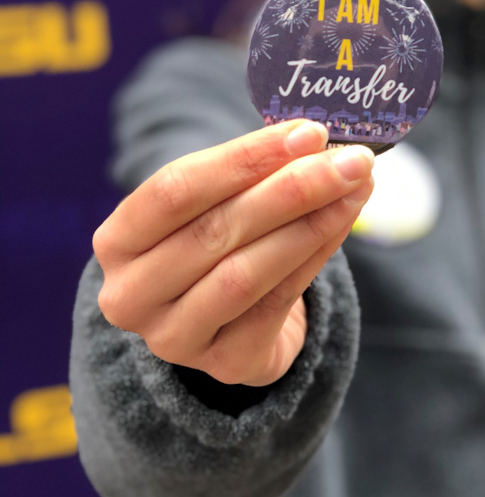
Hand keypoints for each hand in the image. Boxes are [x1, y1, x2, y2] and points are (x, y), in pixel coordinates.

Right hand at [93, 120, 373, 386]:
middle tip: (351, 161)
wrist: (229, 325)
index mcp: (118, 241)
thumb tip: (313, 140)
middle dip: (293, 189)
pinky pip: (277, 302)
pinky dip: (316, 256)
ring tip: (355, 189)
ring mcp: (174, 338)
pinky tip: (343, 223)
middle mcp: (131, 295)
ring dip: (311, 224)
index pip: (176, 188)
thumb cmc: (218, 245)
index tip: (308, 133)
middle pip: (216, 230)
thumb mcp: (215, 206)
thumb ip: (251, 175)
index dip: (245, 157)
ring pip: (246, 272)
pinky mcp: (225, 363)